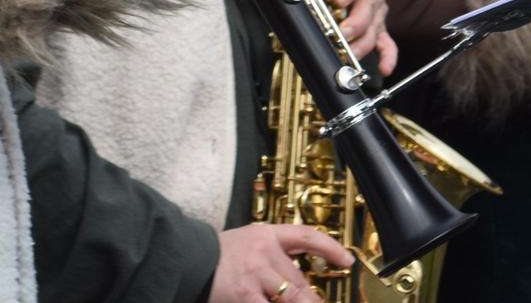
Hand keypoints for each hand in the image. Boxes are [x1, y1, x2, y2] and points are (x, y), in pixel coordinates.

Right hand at [207, 223, 350, 302]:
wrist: (183, 258)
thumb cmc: (214, 255)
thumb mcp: (246, 243)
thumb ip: (270, 256)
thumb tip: (294, 280)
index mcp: (266, 234)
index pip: (306, 236)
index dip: (330, 248)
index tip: (346, 260)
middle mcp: (264, 252)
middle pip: (300, 279)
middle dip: (314, 300)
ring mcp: (256, 275)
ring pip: (292, 296)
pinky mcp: (245, 295)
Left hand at [332, 0, 397, 76]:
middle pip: (369, 4)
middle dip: (356, 21)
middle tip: (342, 33)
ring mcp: (378, 10)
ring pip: (375, 27)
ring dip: (363, 42)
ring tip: (351, 53)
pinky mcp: (380, 29)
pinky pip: (387, 43)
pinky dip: (387, 56)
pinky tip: (384, 68)